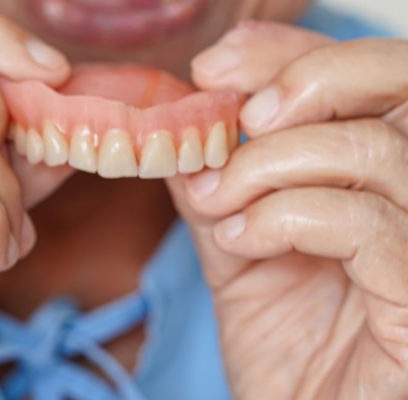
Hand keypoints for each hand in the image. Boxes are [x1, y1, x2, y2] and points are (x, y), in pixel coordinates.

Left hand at [169, 22, 407, 398]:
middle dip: (307, 82)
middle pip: (401, 85)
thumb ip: (222, 193)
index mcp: (381, 181)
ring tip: (222, 199)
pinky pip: (368, 225)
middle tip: (240, 118)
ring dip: (273, 164)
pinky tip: (246, 239)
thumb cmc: (289, 354)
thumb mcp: (241, 256)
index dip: (291, 56)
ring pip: (375, 151)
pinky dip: (288, 217)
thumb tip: (184, 136)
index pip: (363, 81)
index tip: (215, 68)